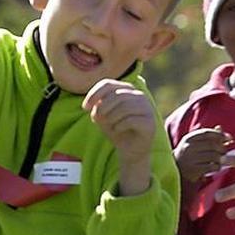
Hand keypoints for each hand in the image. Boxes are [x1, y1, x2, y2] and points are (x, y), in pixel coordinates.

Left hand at [83, 79, 154, 194]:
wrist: (130, 149)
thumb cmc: (115, 129)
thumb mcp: (102, 116)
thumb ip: (98, 106)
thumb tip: (96, 104)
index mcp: (127, 89)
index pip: (108, 84)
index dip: (94, 94)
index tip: (85, 107)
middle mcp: (139, 96)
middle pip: (117, 95)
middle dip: (103, 107)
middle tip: (97, 119)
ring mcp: (147, 108)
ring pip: (125, 107)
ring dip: (111, 117)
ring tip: (109, 125)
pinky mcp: (150, 123)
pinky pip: (131, 120)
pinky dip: (119, 126)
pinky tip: (117, 130)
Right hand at [174, 127, 233, 182]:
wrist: (176, 171)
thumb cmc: (190, 155)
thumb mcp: (195, 144)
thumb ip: (208, 136)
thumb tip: (220, 128)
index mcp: (189, 138)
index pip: (207, 133)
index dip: (220, 135)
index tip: (229, 138)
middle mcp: (188, 147)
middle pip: (212, 145)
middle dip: (222, 148)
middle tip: (224, 152)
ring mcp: (190, 159)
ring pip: (213, 156)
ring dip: (221, 158)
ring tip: (220, 160)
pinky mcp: (193, 170)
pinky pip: (212, 167)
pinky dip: (217, 167)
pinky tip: (216, 167)